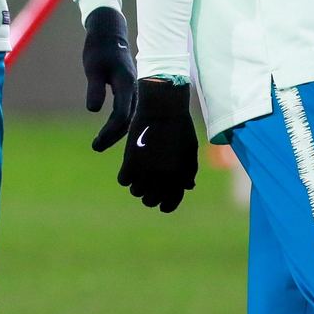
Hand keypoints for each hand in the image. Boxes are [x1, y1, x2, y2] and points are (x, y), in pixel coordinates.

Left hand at [81, 6, 135, 148]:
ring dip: (117, 132)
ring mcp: (135, 89)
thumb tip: (93, 110)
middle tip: (95, 147)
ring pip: (131, 117)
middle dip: (113, 136)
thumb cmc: (99, 49)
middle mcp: (135, 89)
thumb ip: (94, 88)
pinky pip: (130, 112)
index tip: (95, 143)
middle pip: (128, 120)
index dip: (109, 132)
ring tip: (100, 143)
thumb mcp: (93, 67)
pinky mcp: (131, 90)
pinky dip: (121, 124)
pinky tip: (111, 131)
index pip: (121, 115)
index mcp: (127, 83)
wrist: (109, 33)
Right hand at [100, 78, 199, 211]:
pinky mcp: (131, 161)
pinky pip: (123, 180)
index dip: (165, 205)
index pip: (169, 203)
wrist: (162, 108)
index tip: (160, 203)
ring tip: (140, 173)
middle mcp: (163, 177)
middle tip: (148, 185)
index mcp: (179, 176)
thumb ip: (189, 171)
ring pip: (135, 191)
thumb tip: (188, 188)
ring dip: (137, 185)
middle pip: (149, 201)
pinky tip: (129, 167)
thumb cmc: (179, 127)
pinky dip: (126, 176)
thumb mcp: (189, 150)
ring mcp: (146, 171)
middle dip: (149, 195)